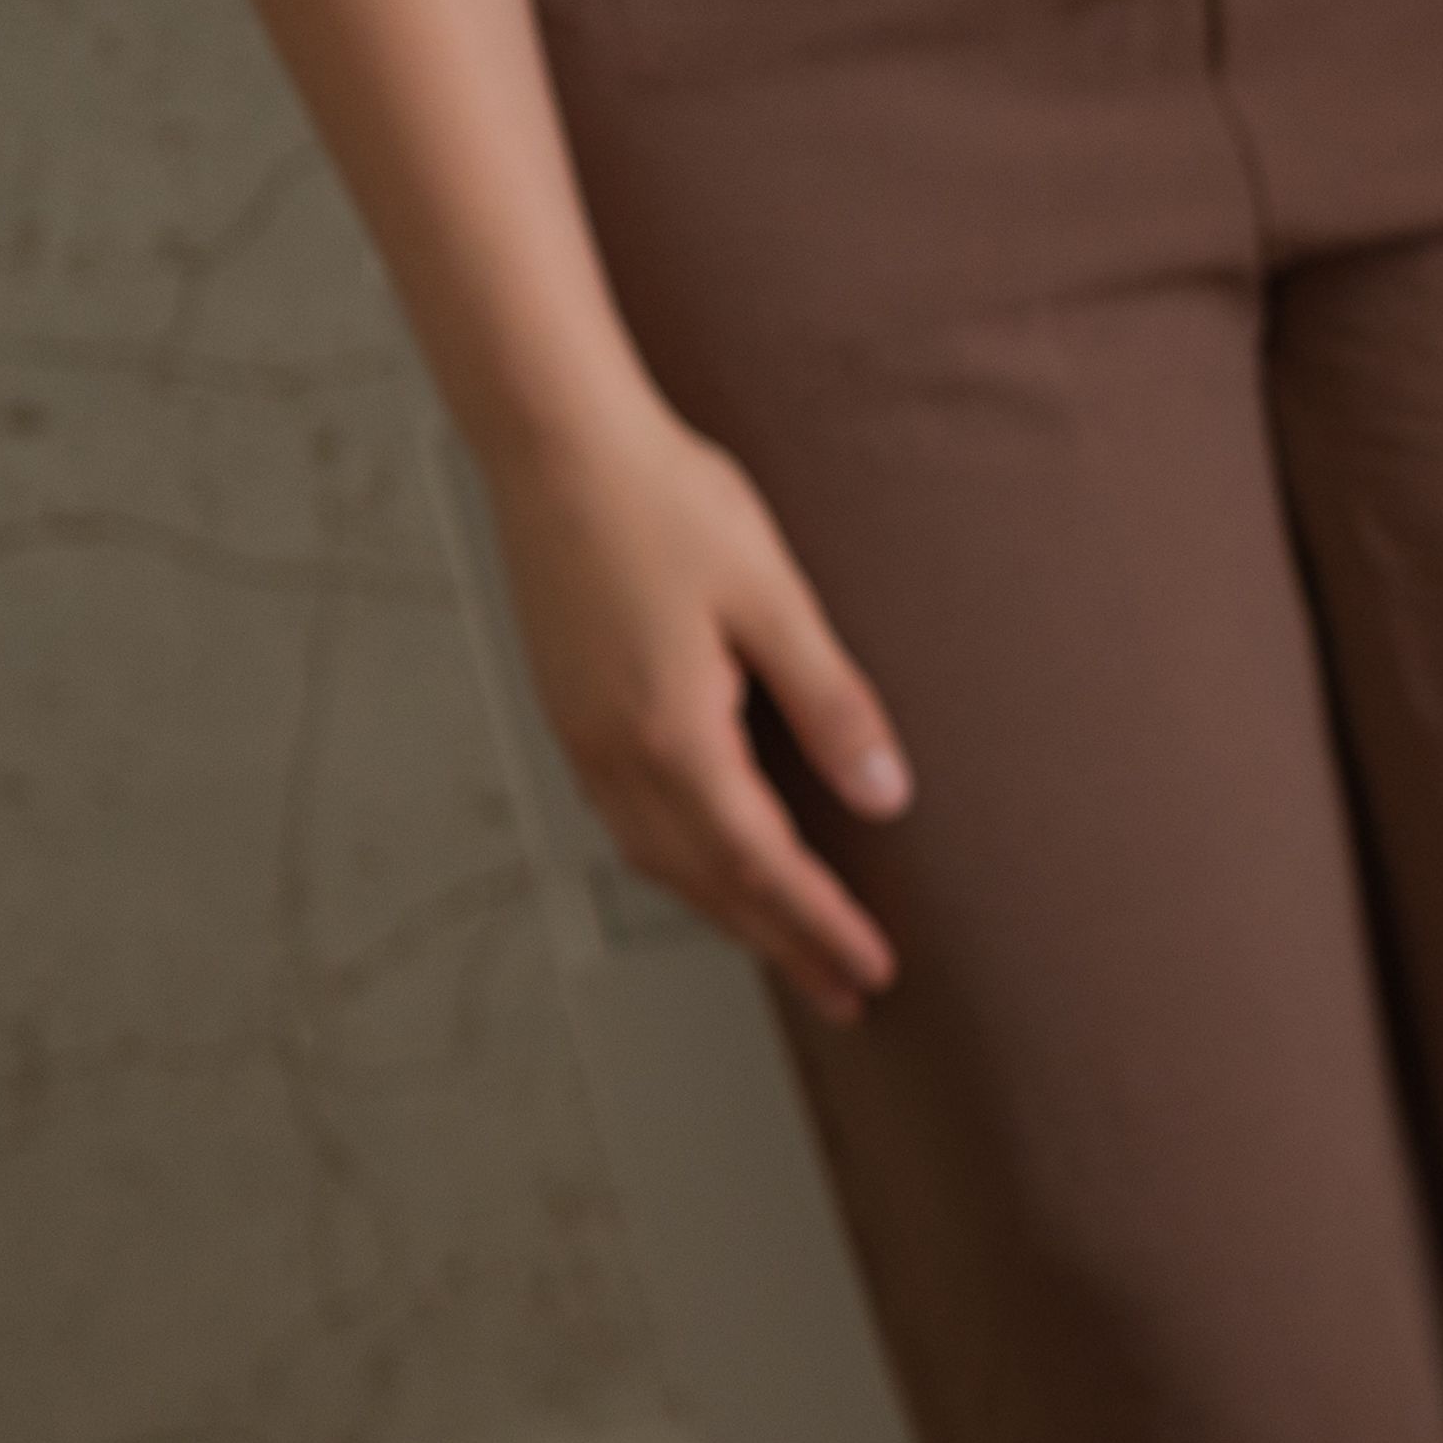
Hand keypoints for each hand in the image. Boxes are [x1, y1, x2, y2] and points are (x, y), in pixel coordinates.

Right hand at [490, 406, 907, 1017]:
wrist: (557, 448)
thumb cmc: (666, 506)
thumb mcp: (775, 601)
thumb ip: (832, 703)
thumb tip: (884, 793)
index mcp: (673, 737)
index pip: (762, 864)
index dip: (819, 924)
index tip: (870, 970)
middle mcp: (617, 756)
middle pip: (709, 882)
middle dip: (781, 943)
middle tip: (844, 994)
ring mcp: (583, 740)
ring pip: (661, 861)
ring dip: (726, 913)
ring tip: (786, 948)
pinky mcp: (571, 714)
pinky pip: (630, 823)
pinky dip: (680, 865)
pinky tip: (708, 866)